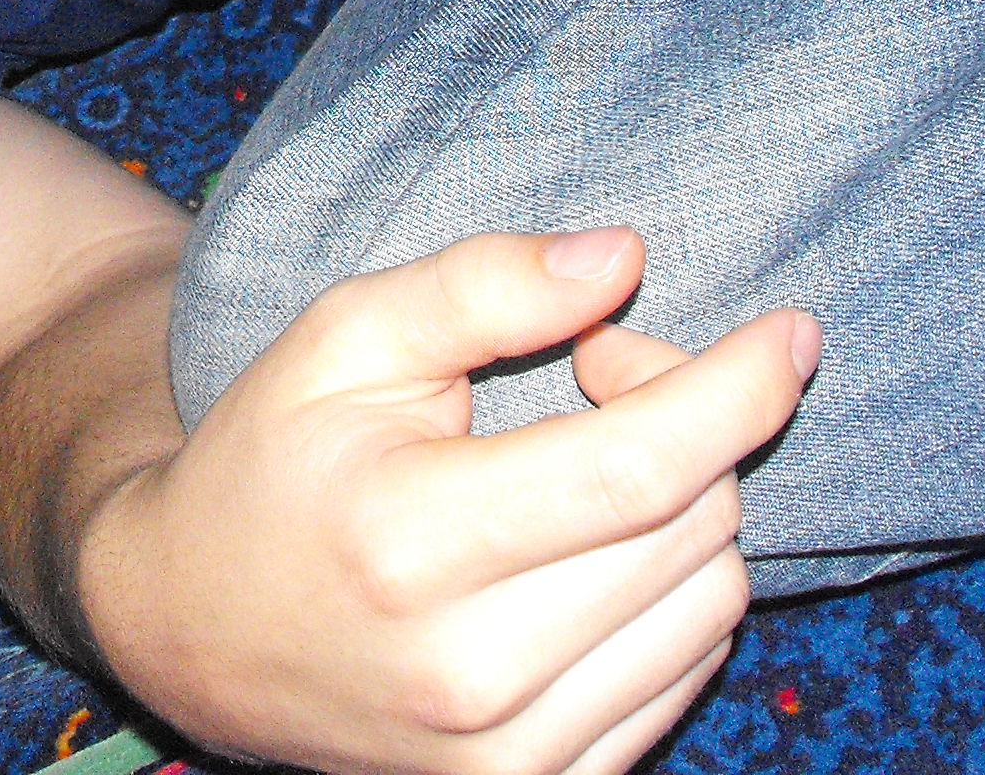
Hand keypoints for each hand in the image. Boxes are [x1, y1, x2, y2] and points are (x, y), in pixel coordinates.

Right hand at [73, 230, 817, 774]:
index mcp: (413, 541)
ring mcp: (507, 756)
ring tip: (587, 464)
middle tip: (602, 366)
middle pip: (691, 530)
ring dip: (688, 512)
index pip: (640, 469)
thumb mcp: (345, 336)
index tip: (792, 329)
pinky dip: (673, 596)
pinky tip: (593, 550)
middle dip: (689, 422)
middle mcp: (470, 671)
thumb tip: (624, 259)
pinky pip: (685, 679)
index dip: (737, 389)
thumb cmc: (275, 458)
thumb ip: (481, 285)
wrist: (192, 627)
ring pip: (711, 606)